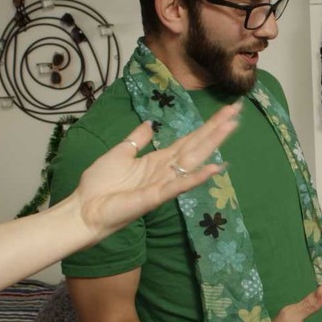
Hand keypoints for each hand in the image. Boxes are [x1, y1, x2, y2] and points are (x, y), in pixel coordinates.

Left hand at [73, 103, 239, 237]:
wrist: (84, 209)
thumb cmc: (99, 185)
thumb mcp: (120, 153)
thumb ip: (137, 139)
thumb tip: (150, 123)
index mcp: (158, 160)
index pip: (189, 140)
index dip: (207, 126)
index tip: (225, 111)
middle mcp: (166, 170)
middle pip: (197, 146)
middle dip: (216, 129)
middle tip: (237, 111)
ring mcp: (164, 184)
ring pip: (193, 160)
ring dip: (212, 144)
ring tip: (231, 128)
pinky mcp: (155, 197)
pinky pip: (179, 185)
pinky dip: (196, 177)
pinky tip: (214, 168)